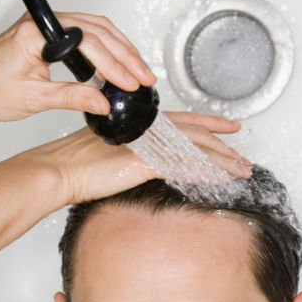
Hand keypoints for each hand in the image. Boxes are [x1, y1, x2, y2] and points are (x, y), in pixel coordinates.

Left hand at [0, 12, 157, 120]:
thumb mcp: (32, 99)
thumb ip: (71, 98)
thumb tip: (102, 102)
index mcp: (37, 34)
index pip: (88, 43)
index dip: (113, 65)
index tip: (130, 83)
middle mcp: (44, 23)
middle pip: (99, 31)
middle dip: (126, 56)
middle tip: (145, 78)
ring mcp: (49, 25)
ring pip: (97, 30)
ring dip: (121, 50)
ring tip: (139, 73)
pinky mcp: (51, 33)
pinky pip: (88, 34)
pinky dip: (108, 49)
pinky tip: (120, 65)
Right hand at [41, 112, 251, 206]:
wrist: (57, 171)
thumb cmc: (76, 166)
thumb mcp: (111, 155)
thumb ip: (135, 155)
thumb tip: (149, 164)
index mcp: (141, 124)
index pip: (184, 120)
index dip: (211, 123)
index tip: (231, 127)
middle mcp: (148, 129)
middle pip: (197, 134)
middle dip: (225, 146)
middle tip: (244, 158)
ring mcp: (147, 144)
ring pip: (195, 149)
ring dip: (222, 162)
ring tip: (240, 172)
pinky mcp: (143, 162)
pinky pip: (182, 167)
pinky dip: (204, 174)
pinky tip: (219, 181)